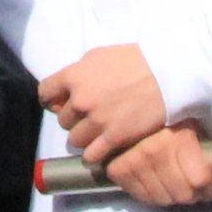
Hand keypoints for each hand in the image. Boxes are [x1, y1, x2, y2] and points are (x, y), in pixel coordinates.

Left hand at [39, 43, 173, 166]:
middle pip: (63, 120)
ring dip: (84, 138)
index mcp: (74, 76)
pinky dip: (94, 155)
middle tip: (90, 116)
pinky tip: (102, 149)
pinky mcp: (113, 138)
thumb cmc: (135, 60)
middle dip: (74, 119)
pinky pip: (91, 156)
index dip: (52, 100)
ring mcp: (97, 121)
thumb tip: (66, 88)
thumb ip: (78, 72)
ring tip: (99, 132)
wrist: (166, 74)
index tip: (60, 104)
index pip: (45, 94)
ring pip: (74, 140)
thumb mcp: (98, 56)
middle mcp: (81, 100)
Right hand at [106, 124, 211, 210]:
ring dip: (171, 198)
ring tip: (174, 187)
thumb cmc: (171, 121)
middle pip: (182, 195)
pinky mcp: (119, 169)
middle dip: (191, 196)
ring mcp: (135, 160)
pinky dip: (151, 196)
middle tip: (191, 190)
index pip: (200, 181)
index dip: (209, 190)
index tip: (210, 189)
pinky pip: (141, 197)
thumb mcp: (194, 129)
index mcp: (179, 139)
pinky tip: (156, 186)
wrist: (134, 106)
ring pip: (162, 199)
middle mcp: (156, 150)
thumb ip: (208, 153)